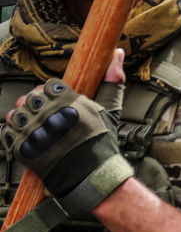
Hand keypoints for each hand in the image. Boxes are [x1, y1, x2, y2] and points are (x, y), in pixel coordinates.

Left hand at [0, 49, 129, 203]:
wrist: (91, 178)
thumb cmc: (101, 145)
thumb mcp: (110, 110)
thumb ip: (111, 81)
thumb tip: (118, 54)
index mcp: (65, 100)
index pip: (47, 86)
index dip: (51, 95)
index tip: (58, 106)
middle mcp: (46, 112)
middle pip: (29, 98)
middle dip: (37, 107)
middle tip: (49, 120)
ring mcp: (31, 130)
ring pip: (15, 114)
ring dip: (24, 121)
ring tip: (38, 130)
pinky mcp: (20, 147)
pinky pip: (6, 134)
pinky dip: (14, 136)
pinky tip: (29, 140)